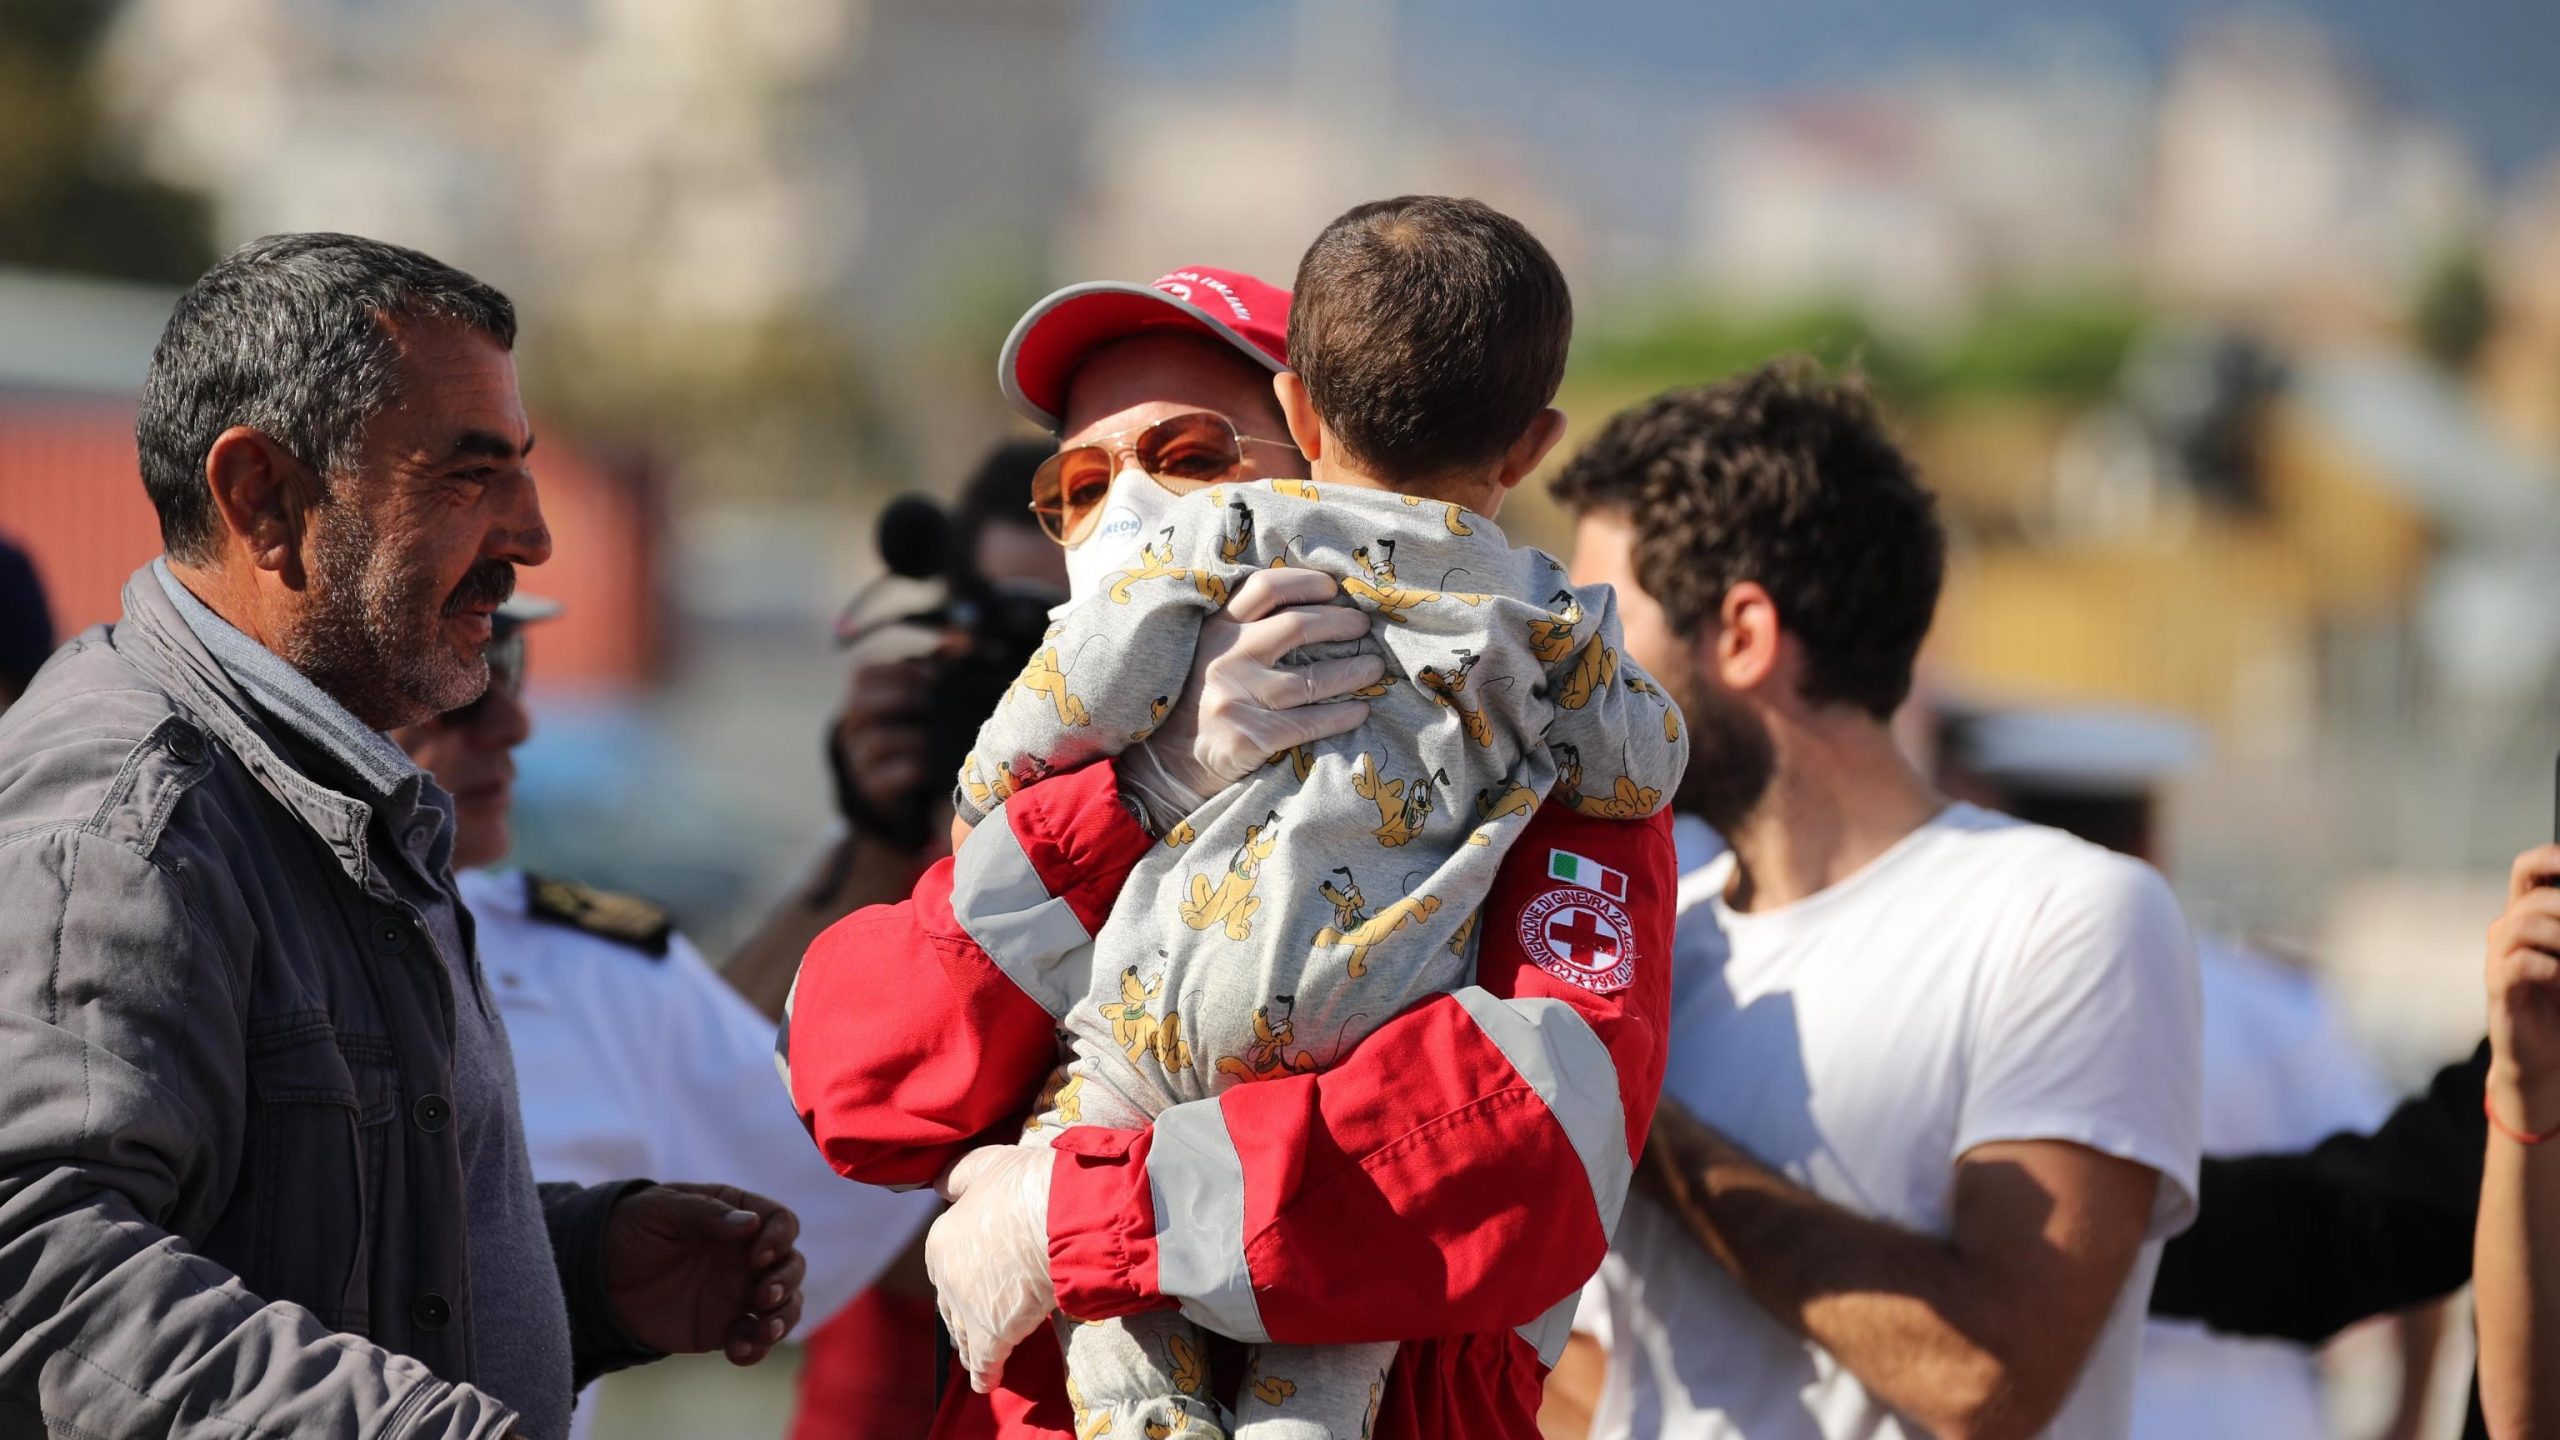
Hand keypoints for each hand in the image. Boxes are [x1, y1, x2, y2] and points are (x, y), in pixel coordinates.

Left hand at [604, 1183, 805, 1365]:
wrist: (594, 1276)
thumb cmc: (628, 1229)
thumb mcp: (660, 1209)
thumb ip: (704, 1213)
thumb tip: (751, 1224)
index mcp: (736, 1216)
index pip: (780, 1222)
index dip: (779, 1238)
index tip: (759, 1255)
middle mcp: (745, 1255)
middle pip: (792, 1265)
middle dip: (786, 1281)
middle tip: (762, 1296)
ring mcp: (737, 1293)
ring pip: (785, 1305)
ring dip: (783, 1318)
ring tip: (764, 1331)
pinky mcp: (722, 1328)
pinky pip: (753, 1339)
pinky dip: (755, 1348)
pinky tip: (739, 1352)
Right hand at [829, 643, 959, 840]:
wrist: (898, 786)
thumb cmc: (912, 729)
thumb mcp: (920, 696)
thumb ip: (936, 667)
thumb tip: (962, 638)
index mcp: (863, 697)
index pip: (864, 674)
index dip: (898, 671)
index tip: (933, 674)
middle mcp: (854, 726)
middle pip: (860, 705)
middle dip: (901, 699)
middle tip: (933, 702)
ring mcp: (860, 758)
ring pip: (876, 741)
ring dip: (911, 736)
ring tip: (936, 736)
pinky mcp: (873, 787)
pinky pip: (885, 777)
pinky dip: (910, 769)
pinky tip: (930, 766)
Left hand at [926, 1144, 1055, 1392]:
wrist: (1058, 1216)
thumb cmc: (1028, 1187)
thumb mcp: (986, 1165)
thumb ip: (958, 1176)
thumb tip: (938, 1185)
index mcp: (941, 1240)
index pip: (942, 1266)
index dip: (958, 1275)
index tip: (970, 1280)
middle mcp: (947, 1278)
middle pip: (950, 1305)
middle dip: (961, 1315)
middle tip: (975, 1321)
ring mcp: (968, 1309)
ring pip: (963, 1337)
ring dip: (970, 1346)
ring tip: (978, 1355)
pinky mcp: (992, 1335)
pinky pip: (984, 1363)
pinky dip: (985, 1375)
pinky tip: (987, 1383)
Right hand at [1119, 568, 1385, 823]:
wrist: (1164, 766)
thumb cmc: (1196, 703)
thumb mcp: (1206, 652)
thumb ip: (1241, 627)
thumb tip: (1310, 606)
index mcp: (1216, 629)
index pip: (1264, 588)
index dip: (1305, 582)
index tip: (1333, 589)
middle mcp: (1226, 658)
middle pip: (1297, 626)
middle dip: (1340, 623)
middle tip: (1363, 627)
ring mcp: (1237, 698)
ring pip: (1310, 678)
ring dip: (1352, 671)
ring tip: (1374, 668)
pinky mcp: (1249, 737)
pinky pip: (1308, 723)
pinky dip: (1340, 716)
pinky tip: (1361, 711)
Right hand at [2488, 846, 2559, 1133]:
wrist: (2543, 1058)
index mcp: (2526, 916)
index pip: (2527, 868)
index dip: (2549, 857)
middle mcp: (2506, 931)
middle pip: (2534, 898)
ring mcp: (2498, 959)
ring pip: (2525, 925)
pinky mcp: (2498, 989)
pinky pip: (2521, 964)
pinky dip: (2552, 968)